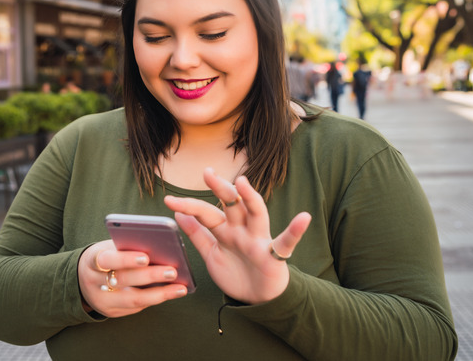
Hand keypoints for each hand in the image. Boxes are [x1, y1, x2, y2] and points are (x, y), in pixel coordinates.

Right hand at [78, 241, 187, 317]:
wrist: (83, 279)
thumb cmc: (105, 257)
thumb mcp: (108, 248)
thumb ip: (126, 247)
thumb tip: (160, 246)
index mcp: (92, 261)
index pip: (107, 260)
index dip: (126, 259)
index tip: (146, 257)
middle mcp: (94, 283)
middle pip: (123, 281)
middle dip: (150, 276)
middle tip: (172, 271)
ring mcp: (102, 301)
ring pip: (132, 300)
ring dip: (159, 293)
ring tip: (179, 288)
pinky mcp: (112, 312)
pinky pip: (137, 307)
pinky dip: (156, 298)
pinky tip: (172, 293)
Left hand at [164, 168, 310, 304]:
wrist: (257, 300)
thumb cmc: (235, 273)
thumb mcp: (211, 253)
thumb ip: (197, 234)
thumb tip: (178, 215)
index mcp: (225, 230)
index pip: (206, 213)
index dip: (188, 206)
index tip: (168, 200)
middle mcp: (242, 230)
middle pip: (231, 205)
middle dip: (220, 189)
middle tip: (207, 173)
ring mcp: (259, 240)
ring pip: (256, 214)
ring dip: (250, 198)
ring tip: (243, 183)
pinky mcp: (276, 256)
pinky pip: (287, 242)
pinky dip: (296, 230)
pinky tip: (304, 218)